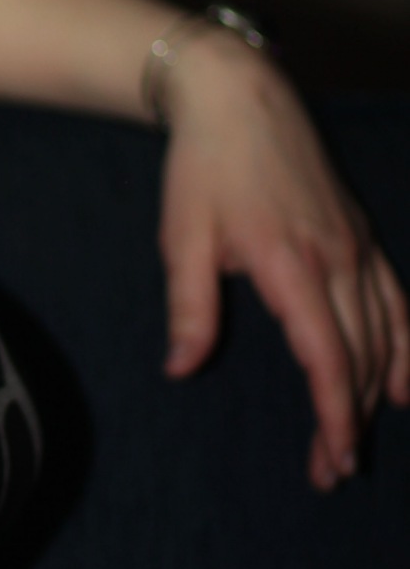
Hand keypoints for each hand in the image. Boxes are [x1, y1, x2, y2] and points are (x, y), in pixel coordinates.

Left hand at [156, 31, 409, 490]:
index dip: (335, 415)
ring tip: (360, 440)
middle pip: (361, 356)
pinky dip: (408, 344)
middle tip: (333, 471)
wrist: (239, 97)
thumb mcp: (182, 238)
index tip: (334, 459)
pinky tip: (405, 384)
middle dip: (350, 419)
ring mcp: (357, 246)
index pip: (328, 358)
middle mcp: (338, 259)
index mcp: (291, 265)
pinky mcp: (361, 235)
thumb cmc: (203, 168)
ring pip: (387, 333)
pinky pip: (399, 299)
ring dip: (378, 390)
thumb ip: (190, 308)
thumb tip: (182, 367)